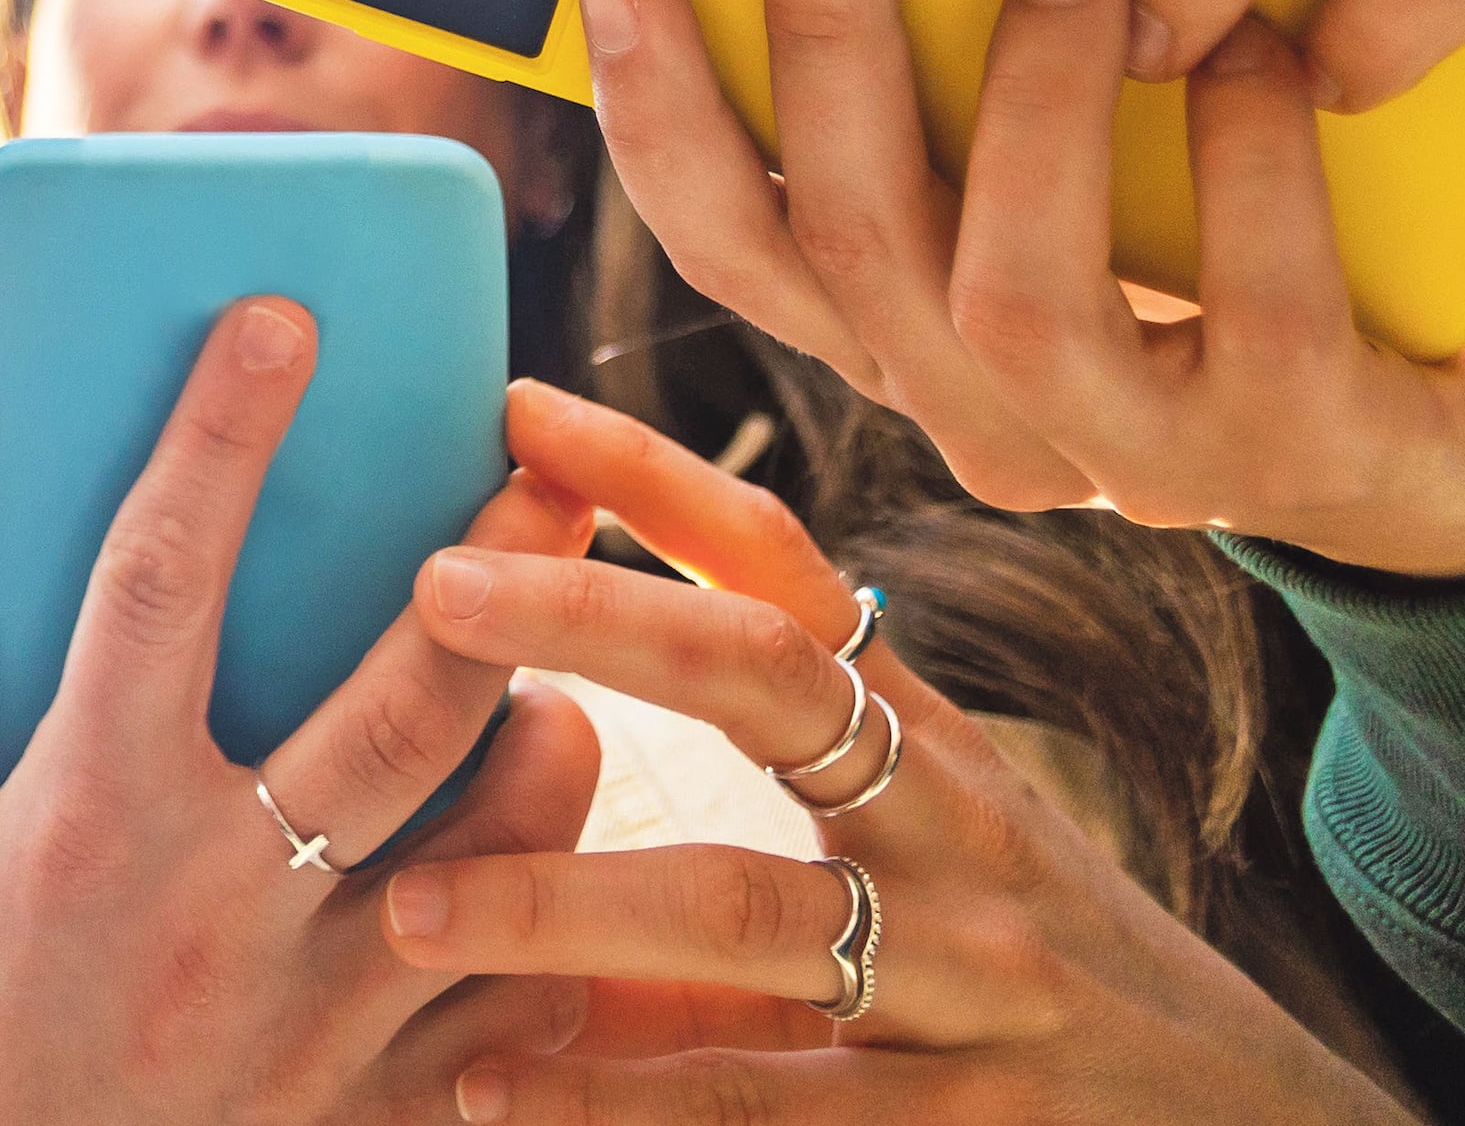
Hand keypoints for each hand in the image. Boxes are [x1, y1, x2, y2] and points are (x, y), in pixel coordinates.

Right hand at [0, 299, 607, 1125]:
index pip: (163, 573)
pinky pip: (529, 989)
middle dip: (489, 560)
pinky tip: (536, 870)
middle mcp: (225, 905)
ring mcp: (329, 1015)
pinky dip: (552, 914)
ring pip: (512, 835)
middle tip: (539, 462)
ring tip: (544, 678)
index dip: (221, 430)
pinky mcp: (393, 1106)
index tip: (279, 319)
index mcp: (89, 816)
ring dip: (545, 734)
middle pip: (405, 696)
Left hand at [380, 382, 1420, 1121]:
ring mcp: (975, 981)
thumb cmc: (1052, 1022)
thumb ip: (720, 898)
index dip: (660, 484)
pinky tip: (491, 1100)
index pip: (792, 581)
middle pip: (770, 683)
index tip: (518, 408)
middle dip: (598, 615)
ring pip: (748, 910)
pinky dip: (617, 1104)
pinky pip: (769, 1109)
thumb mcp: (922, 912)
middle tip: (430, 587)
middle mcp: (959, 837)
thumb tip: (491, 857)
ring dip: (561, 904)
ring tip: (412, 910)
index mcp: (934, 759)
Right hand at [582, 0, 1464, 579]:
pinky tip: (1255, 38)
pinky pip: (1245, 292)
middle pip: (849, 245)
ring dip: (1025, 102)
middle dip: (822, 42)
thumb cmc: (1233, 249)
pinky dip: (1241, 147)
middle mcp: (992, 426)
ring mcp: (1139, 460)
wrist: (1455, 436)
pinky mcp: (1296, 448)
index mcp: (910, 349)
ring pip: (1012, 295)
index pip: (732, 246)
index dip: (659, 114)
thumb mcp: (1074, 180)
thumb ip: (960, 90)